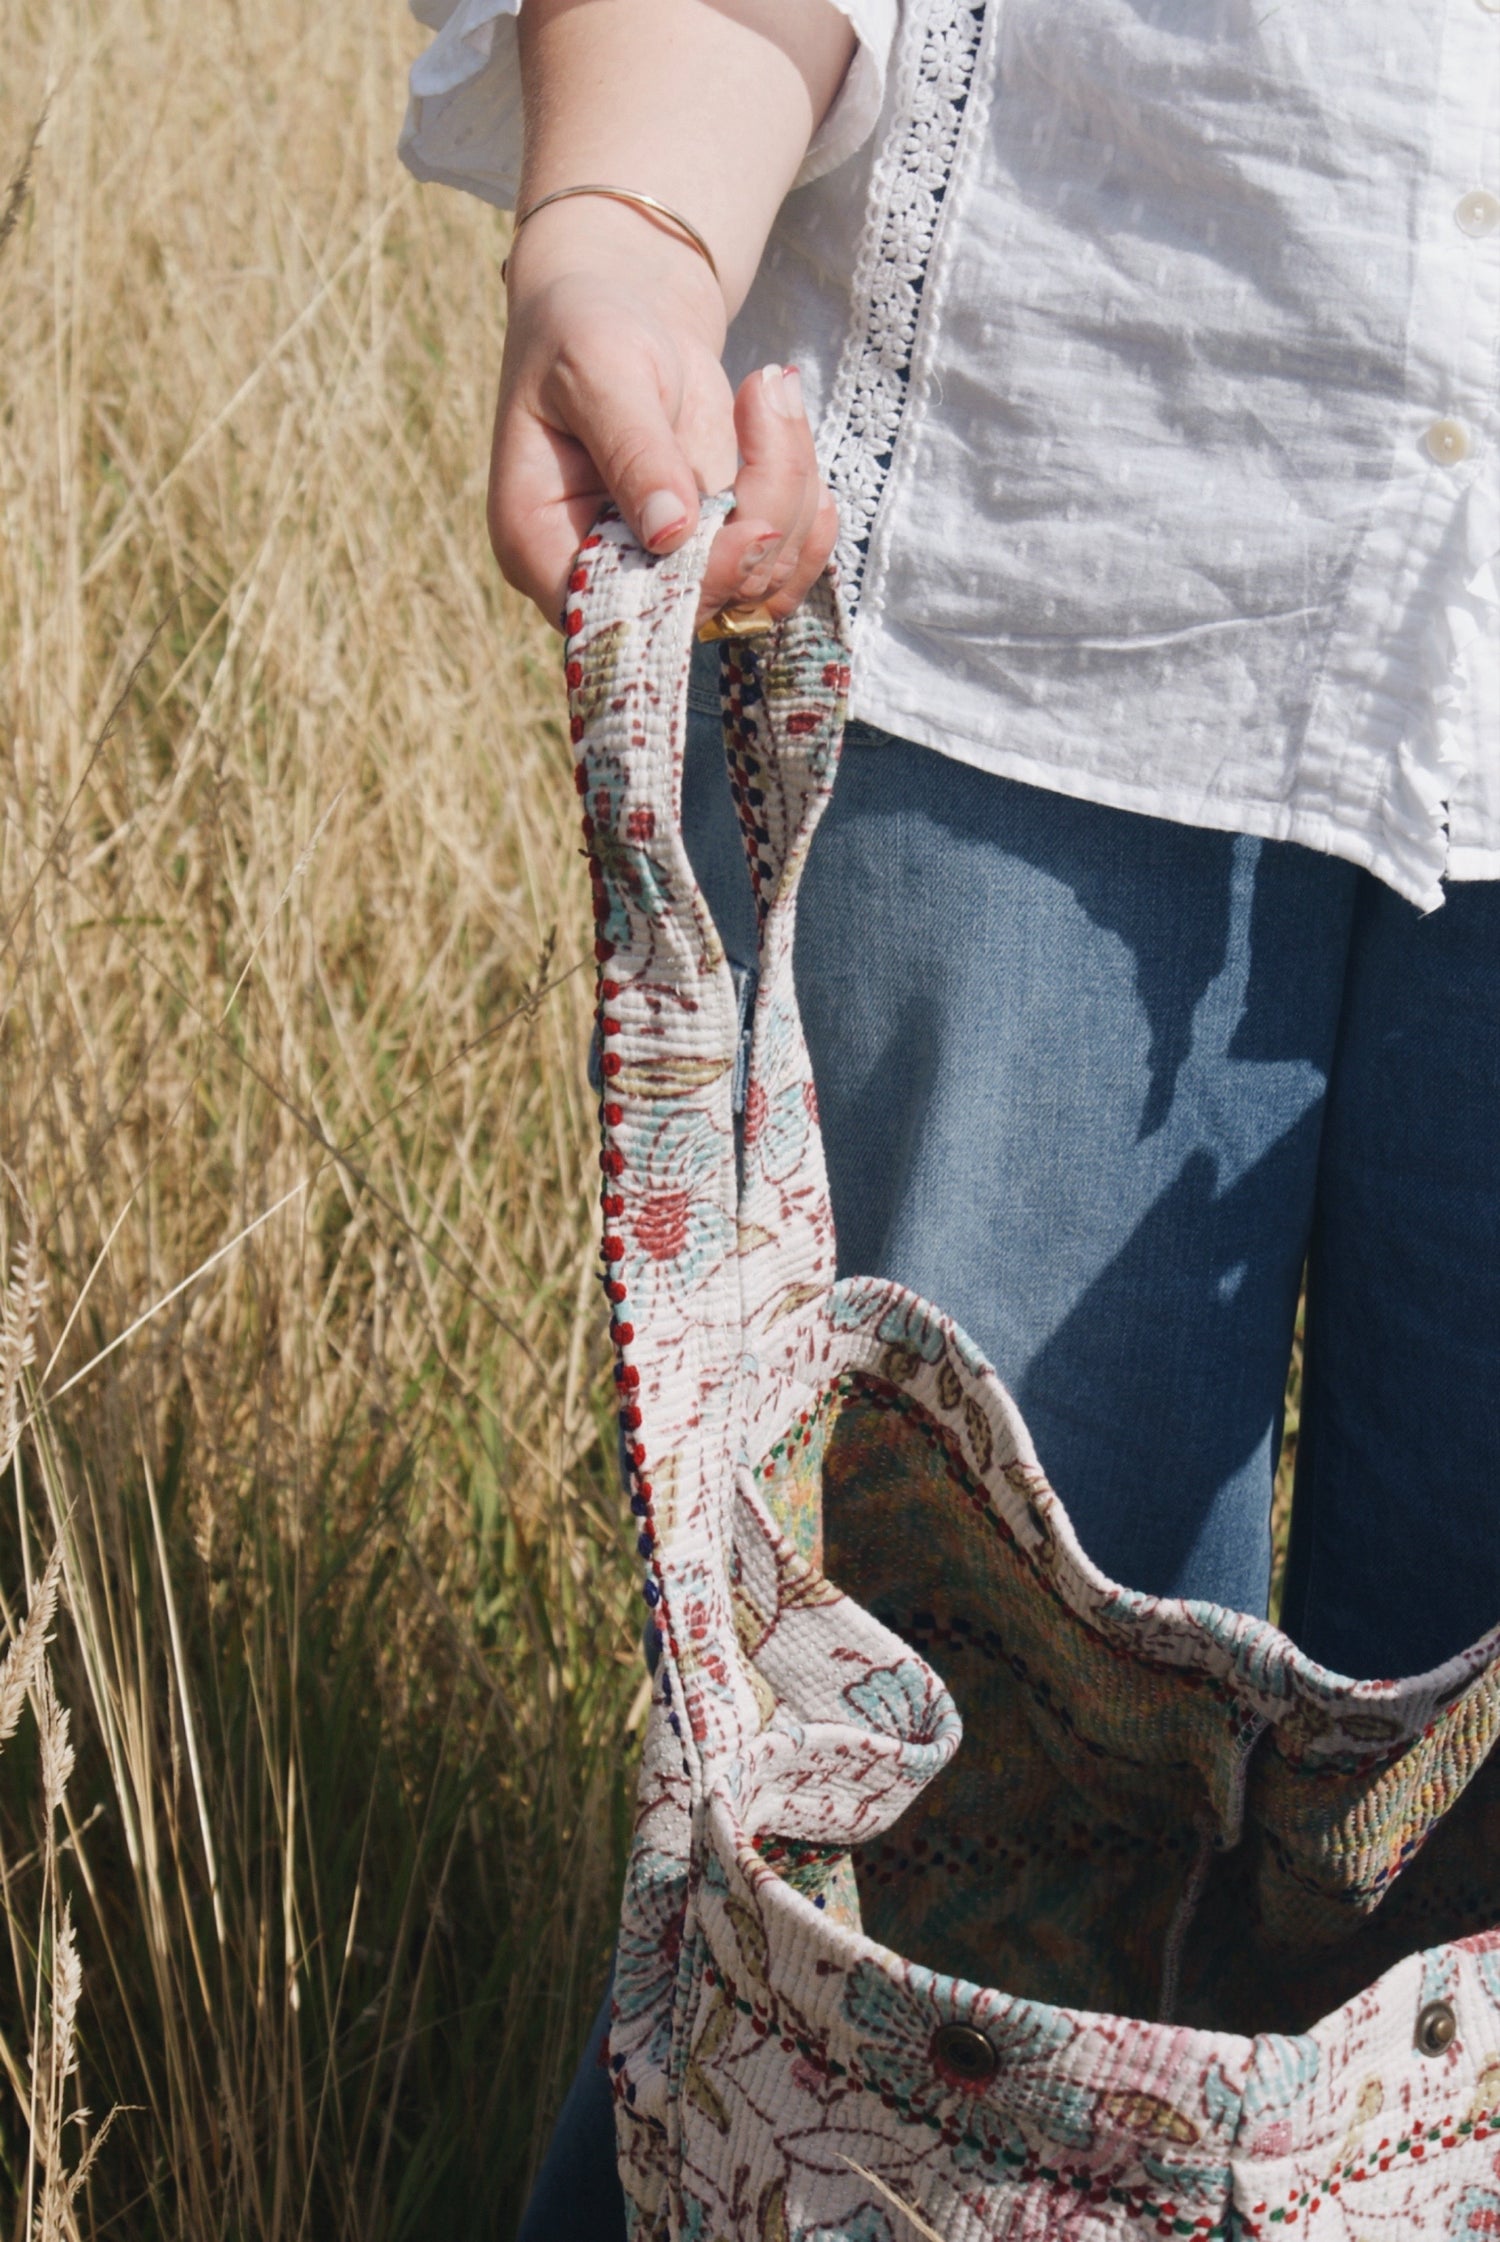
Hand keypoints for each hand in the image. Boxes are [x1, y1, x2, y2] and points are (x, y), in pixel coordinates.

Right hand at [486, 203, 837, 631]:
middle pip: (706, 600)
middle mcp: (605, 575)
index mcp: (542, 547)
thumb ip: (634, 450)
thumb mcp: (597, 371)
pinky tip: (794, 438)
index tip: (753, 522)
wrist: (619, 306)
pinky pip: (780, 569)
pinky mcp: (715, 548)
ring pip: (757, 584)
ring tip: (772, 391)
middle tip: (768, 401)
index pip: (621, 611)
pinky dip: (807, 514)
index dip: (695, 584)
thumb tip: (673, 532)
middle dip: (761, 516)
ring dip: (791, 494)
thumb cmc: (583, 327)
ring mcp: (668, 569)